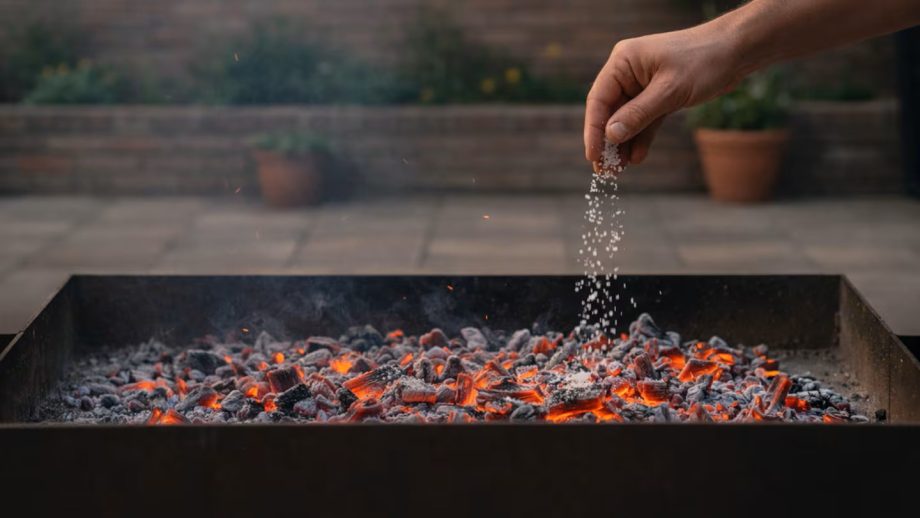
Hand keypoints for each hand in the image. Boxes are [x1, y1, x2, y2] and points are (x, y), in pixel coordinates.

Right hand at [584, 25, 743, 168]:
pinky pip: (644, 121)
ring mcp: (642, 85)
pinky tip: (637, 157)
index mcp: (623, 62)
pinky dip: (641, 138)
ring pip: (626, 119)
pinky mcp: (658, 96)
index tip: (593, 156)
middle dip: (607, 142)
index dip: (593, 130)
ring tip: (619, 169)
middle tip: (605, 170)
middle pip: (610, 112)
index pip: (599, 100)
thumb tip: (610, 136)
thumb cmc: (703, 61)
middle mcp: (628, 73)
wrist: (736, 52)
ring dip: (623, 144)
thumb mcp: (669, 91)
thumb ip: (638, 114)